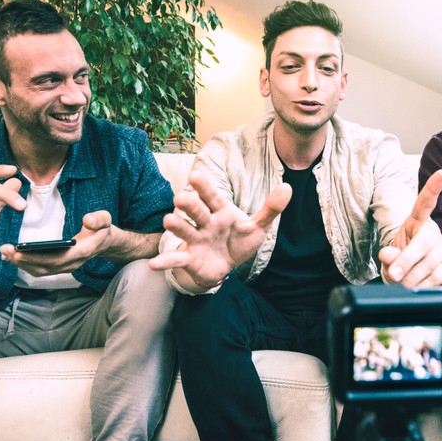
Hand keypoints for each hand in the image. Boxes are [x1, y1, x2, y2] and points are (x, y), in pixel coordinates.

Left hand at [0, 210, 115, 276]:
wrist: (105, 243)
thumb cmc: (102, 229)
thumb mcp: (104, 219)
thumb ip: (98, 219)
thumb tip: (87, 219)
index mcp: (81, 252)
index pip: (57, 258)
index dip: (37, 257)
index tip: (20, 251)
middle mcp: (71, 264)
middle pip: (44, 267)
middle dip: (23, 261)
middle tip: (6, 250)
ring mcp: (64, 267)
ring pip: (40, 271)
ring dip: (21, 264)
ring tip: (5, 253)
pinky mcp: (58, 267)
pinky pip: (40, 269)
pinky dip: (25, 265)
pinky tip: (13, 257)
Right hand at [149, 170, 291, 291]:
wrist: (226, 265)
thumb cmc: (238, 241)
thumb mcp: (257, 227)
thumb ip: (271, 208)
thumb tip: (288, 187)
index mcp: (221, 212)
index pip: (213, 197)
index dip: (205, 187)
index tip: (195, 175)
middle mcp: (205, 223)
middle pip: (196, 211)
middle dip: (189, 205)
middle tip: (180, 197)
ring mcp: (196, 240)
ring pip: (185, 231)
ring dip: (176, 226)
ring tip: (167, 221)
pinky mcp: (190, 257)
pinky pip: (177, 259)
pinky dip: (165, 261)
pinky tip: (153, 264)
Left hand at [378, 169, 441, 287]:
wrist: (409, 281)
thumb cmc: (398, 264)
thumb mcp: (388, 259)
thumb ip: (388, 257)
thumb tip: (389, 256)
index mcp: (417, 223)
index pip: (425, 203)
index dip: (434, 188)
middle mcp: (434, 233)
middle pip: (425, 241)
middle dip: (407, 260)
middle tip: (394, 275)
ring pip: (431, 264)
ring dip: (412, 278)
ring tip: (403, 283)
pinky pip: (439, 278)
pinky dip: (424, 286)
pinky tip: (418, 286)